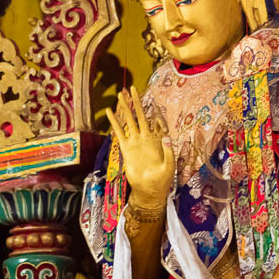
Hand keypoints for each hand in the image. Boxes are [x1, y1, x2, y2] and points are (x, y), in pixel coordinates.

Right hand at [105, 88, 174, 208]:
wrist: (149, 190)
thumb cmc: (162, 180)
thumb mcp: (169, 166)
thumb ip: (169, 152)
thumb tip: (166, 137)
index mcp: (157, 139)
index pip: (155, 120)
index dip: (152, 109)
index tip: (149, 96)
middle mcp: (145, 137)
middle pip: (139, 115)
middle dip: (135, 101)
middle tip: (130, 87)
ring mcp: (135, 142)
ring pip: (129, 120)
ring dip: (124, 108)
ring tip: (120, 95)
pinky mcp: (126, 149)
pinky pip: (119, 132)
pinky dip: (114, 122)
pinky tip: (109, 112)